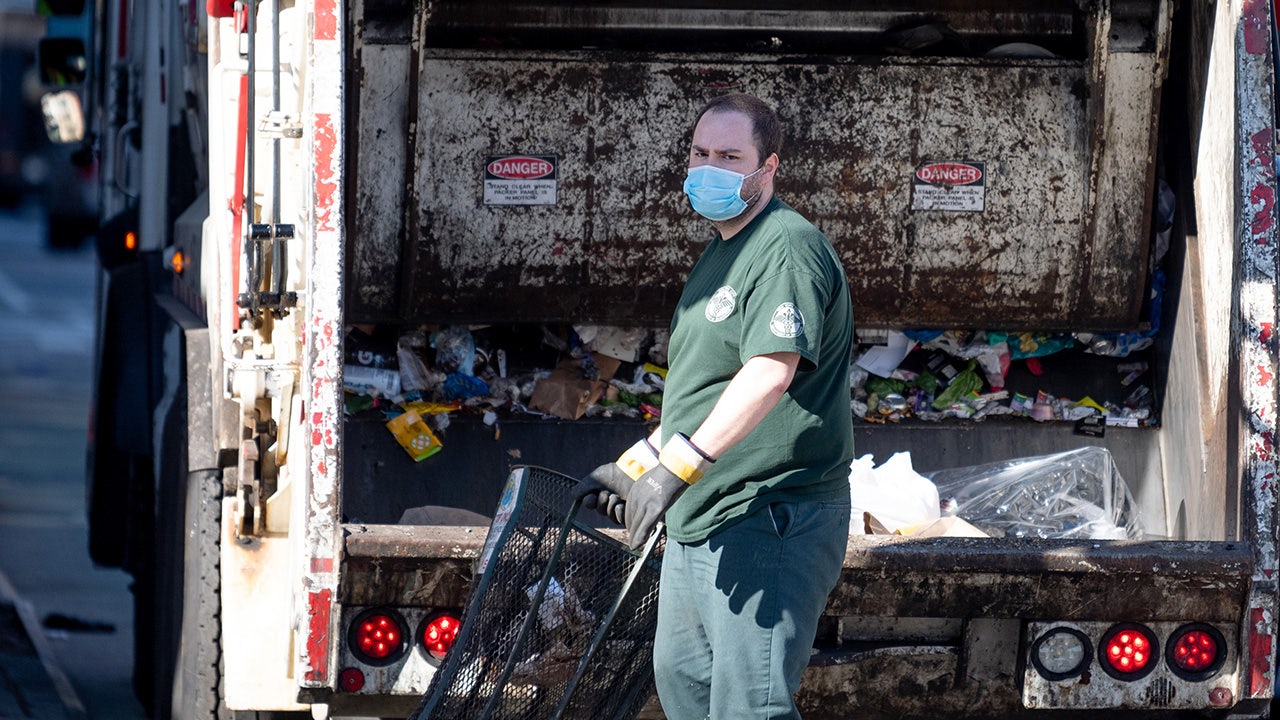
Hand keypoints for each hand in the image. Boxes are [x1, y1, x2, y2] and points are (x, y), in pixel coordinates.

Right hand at [574, 438, 659, 523]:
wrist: (632, 473)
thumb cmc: (614, 474)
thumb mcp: (595, 478)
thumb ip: (582, 487)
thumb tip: (573, 496)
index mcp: (599, 492)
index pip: (589, 503)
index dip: (589, 502)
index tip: (591, 496)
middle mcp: (608, 500)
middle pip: (598, 509)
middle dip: (601, 501)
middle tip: (607, 493)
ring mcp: (618, 506)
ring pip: (608, 514)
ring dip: (611, 504)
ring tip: (617, 496)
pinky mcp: (628, 512)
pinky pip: (618, 519)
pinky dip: (618, 512)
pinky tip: (621, 504)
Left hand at [623, 432, 714, 548]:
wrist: (676, 468)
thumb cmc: (668, 473)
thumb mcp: (651, 480)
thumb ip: (646, 492)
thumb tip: (651, 501)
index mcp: (635, 490)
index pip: (629, 510)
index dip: (630, 522)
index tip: (632, 530)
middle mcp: (637, 497)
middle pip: (630, 519)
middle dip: (632, 531)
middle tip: (633, 542)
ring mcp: (646, 503)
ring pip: (636, 525)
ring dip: (635, 537)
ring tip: (634, 545)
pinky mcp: (656, 508)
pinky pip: (645, 526)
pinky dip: (640, 537)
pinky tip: (636, 545)